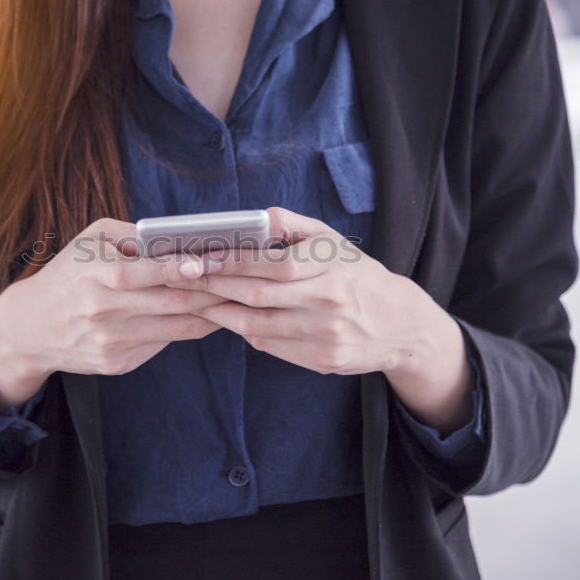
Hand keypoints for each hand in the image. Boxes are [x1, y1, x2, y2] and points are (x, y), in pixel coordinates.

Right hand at [0, 218, 225, 410]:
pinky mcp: (117, 364)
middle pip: (174, 302)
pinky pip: (163, 343)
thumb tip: (183, 238)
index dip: (186, 267)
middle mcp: (104, 312)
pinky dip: (187, 328)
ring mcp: (112, 342)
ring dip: (211, 312)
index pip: (148, 271)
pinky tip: (205, 315)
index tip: (218, 259)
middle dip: (213, 290)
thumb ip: (135, 236)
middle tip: (243, 278)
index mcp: (97, 275)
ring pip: (177, 327)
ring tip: (235, 296)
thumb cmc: (68, 274)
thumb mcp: (91, 241)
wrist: (30, 329)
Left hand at [173, 207, 474, 433]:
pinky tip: (223, 318)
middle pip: (258, 296)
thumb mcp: (332, 239)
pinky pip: (270, 347)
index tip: (200, 256)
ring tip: (191, 300)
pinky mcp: (321, 361)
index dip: (233, 261)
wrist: (399, 324)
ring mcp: (324, 336)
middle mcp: (328, 302)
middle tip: (180, 280)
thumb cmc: (355, 273)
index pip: (273, 263)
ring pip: (257, 326)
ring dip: (219, 313)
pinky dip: (243, 331)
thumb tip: (250, 219)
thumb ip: (289, 224)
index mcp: (331, 267)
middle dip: (214, 287)